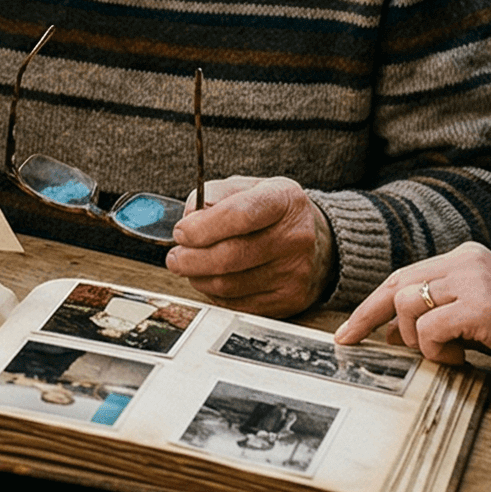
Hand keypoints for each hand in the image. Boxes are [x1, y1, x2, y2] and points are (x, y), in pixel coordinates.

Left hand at [164, 175, 334, 317]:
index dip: (203, 227)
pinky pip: (237, 303)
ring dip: (198, 277)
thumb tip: (189, 218)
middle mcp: (295, 237)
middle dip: (191, 259)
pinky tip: (212, 279)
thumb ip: (214, 194)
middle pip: (230, 256)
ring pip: (228, 284)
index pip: (240, 215)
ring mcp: (294, 272)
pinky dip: (215, 293)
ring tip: (191, 266)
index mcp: (285, 201)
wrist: (315, 243)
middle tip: (175, 257)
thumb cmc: (272, 213)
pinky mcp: (288, 300)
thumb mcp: (249, 188)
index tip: (181, 232)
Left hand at [334, 242, 490, 378]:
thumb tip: (390, 332)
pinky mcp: (481, 305)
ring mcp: (473, 280)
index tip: (349, 330)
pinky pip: (431, 329)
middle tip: (353, 344)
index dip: (372, 304)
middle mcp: (465, 261)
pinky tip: (461, 360)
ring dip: (417, 340)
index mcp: (465, 258)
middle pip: (396, 284)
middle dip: (369, 317)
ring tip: (447, 355)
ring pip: (408, 305)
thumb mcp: (476, 320)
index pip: (404, 276)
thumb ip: (438, 318)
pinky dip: (437, 351)